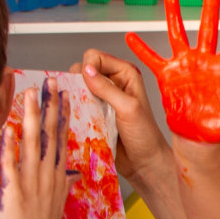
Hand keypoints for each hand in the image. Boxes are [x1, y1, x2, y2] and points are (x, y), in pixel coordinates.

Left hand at [0, 79, 72, 218]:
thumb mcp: (55, 208)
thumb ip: (61, 187)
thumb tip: (71, 176)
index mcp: (56, 180)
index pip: (61, 140)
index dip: (61, 116)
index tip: (63, 96)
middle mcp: (47, 178)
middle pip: (51, 136)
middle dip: (51, 107)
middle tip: (51, 83)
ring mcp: (32, 185)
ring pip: (33, 144)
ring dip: (32, 118)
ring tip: (30, 96)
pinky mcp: (14, 194)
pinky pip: (12, 166)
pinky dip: (11, 147)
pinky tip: (10, 130)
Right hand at [72, 50, 171, 187]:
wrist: (144, 161)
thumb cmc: (145, 135)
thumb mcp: (128, 108)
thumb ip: (107, 89)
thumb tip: (86, 71)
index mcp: (125, 74)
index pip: (95, 57)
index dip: (87, 67)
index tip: (86, 83)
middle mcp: (113, 83)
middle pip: (82, 70)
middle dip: (78, 82)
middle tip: (85, 100)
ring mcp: (102, 98)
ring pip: (77, 87)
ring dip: (75, 97)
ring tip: (84, 111)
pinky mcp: (94, 112)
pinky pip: (76, 104)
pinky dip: (74, 109)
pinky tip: (80, 118)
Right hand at [126, 0, 219, 142]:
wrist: (197, 138)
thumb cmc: (219, 128)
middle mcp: (204, 63)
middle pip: (207, 29)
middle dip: (209, 8)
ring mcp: (185, 67)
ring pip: (178, 35)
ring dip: (174, 15)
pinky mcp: (167, 76)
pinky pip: (152, 59)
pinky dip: (142, 49)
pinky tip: (131, 36)